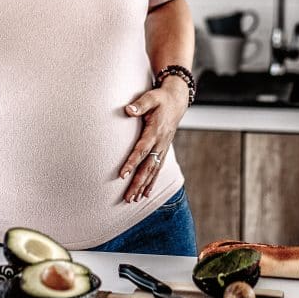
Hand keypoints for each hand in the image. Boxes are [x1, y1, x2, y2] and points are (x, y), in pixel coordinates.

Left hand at [118, 77, 189, 202]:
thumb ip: (140, 105)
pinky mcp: (163, 150)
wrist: (177, 101)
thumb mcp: (151, 97)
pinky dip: (152, 182)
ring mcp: (163, 149)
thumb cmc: (160, 98)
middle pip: (147, 167)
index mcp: (155, 131)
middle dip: (137, 183)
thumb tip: (128, 110)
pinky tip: (145, 193)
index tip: (121, 175)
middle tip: (127, 198)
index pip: (141, 150)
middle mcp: (160, 143)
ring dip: (143, 186)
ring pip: (153, 171)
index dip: (132, 163)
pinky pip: (157, 169)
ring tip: (133, 200)